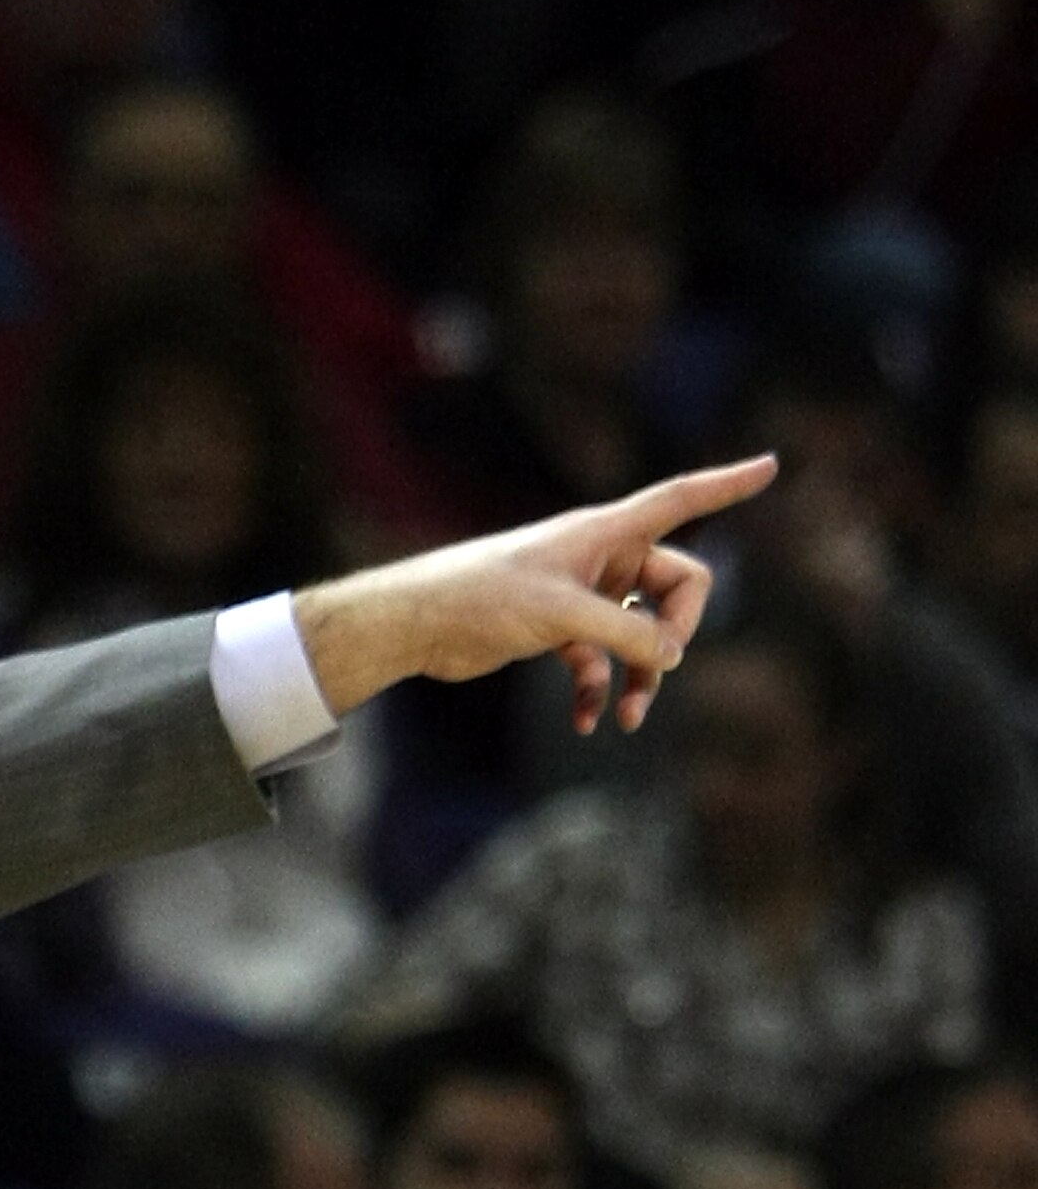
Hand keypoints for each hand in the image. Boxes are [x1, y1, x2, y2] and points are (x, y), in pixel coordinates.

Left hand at [292, 455, 778, 729]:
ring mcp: (581, 594)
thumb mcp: (563, 614)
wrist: (416, 624)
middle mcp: (600, 557)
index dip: (727, 485)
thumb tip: (670, 659)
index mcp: (604, 533)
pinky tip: (588, 722)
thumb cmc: (481, 598)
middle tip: (658, 666)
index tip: (771, 465)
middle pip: (676, 587)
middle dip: (676, 632)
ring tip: (632, 719)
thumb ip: (625, 635)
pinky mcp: (557, 629)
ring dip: (643, 676)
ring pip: (640, 632)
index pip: (680, 499)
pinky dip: (600, 689)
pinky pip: (600, 660)